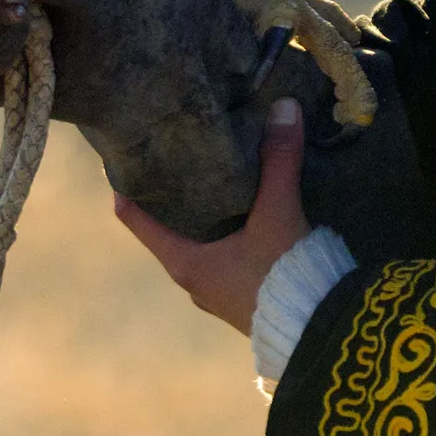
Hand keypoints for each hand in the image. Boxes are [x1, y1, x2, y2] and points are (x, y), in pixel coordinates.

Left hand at [114, 95, 307, 335]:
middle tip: (175, 159)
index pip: (138, 222)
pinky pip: (223, 260)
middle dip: (171, 200)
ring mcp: (217, 295)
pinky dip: (225, 236)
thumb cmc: (280, 274)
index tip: (119, 162)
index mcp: (185, 262)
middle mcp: (193, 281)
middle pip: (168, 233)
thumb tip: (283, 106)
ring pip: (198, 248)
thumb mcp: (278, 212)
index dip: (126, 191)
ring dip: (201, 220)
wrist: (316, 330)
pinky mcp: (243, 300)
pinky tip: (246, 217)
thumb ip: (279, 161)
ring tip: (212, 182)